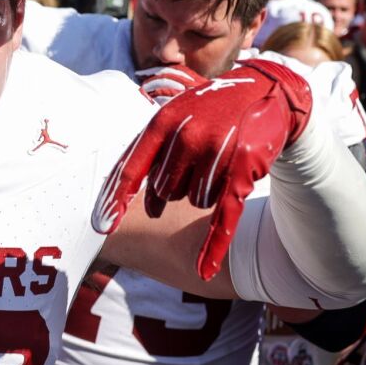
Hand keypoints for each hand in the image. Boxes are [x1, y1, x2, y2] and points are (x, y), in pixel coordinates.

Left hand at [94, 58, 312, 279]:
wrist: (265, 93)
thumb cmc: (211, 109)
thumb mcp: (176, 115)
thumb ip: (150, 149)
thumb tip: (123, 192)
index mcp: (163, 122)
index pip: (132, 168)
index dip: (116, 199)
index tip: (100, 225)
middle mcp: (187, 137)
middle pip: (166, 191)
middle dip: (179, 187)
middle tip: (198, 164)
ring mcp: (216, 153)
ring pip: (196, 200)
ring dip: (206, 191)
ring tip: (220, 162)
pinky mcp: (243, 171)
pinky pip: (222, 217)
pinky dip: (213, 246)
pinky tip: (203, 271)